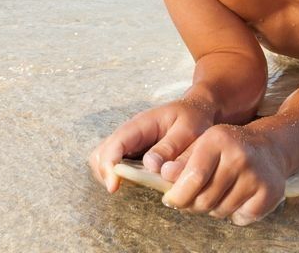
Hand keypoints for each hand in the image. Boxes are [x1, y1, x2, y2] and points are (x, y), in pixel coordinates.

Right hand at [88, 97, 216, 192]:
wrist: (197, 110)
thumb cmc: (193, 118)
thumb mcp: (188, 129)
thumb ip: (170, 147)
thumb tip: (150, 167)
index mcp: (141, 124)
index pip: (116, 143)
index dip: (109, 165)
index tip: (114, 186)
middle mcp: (129, 133)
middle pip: (101, 154)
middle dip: (105, 173)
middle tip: (121, 188)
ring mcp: (129, 144)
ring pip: (103, 161)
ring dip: (110, 176)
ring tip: (130, 188)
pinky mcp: (133, 154)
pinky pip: (116, 166)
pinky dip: (119, 177)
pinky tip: (137, 183)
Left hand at [160, 124, 287, 225]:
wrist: (268, 148)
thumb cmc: (227, 149)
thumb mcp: (203, 144)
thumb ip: (181, 160)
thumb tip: (163, 174)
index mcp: (218, 139)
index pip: (193, 177)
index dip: (178, 195)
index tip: (170, 200)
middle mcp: (239, 155)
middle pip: (205, 199)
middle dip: (193, 206)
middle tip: (191, 202)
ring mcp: (256, 175)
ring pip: (221, 211)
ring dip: (213, 210)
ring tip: (216, 195)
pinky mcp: (270, 192)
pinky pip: (241, 217)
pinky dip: (234, 215)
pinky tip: (236, 199)